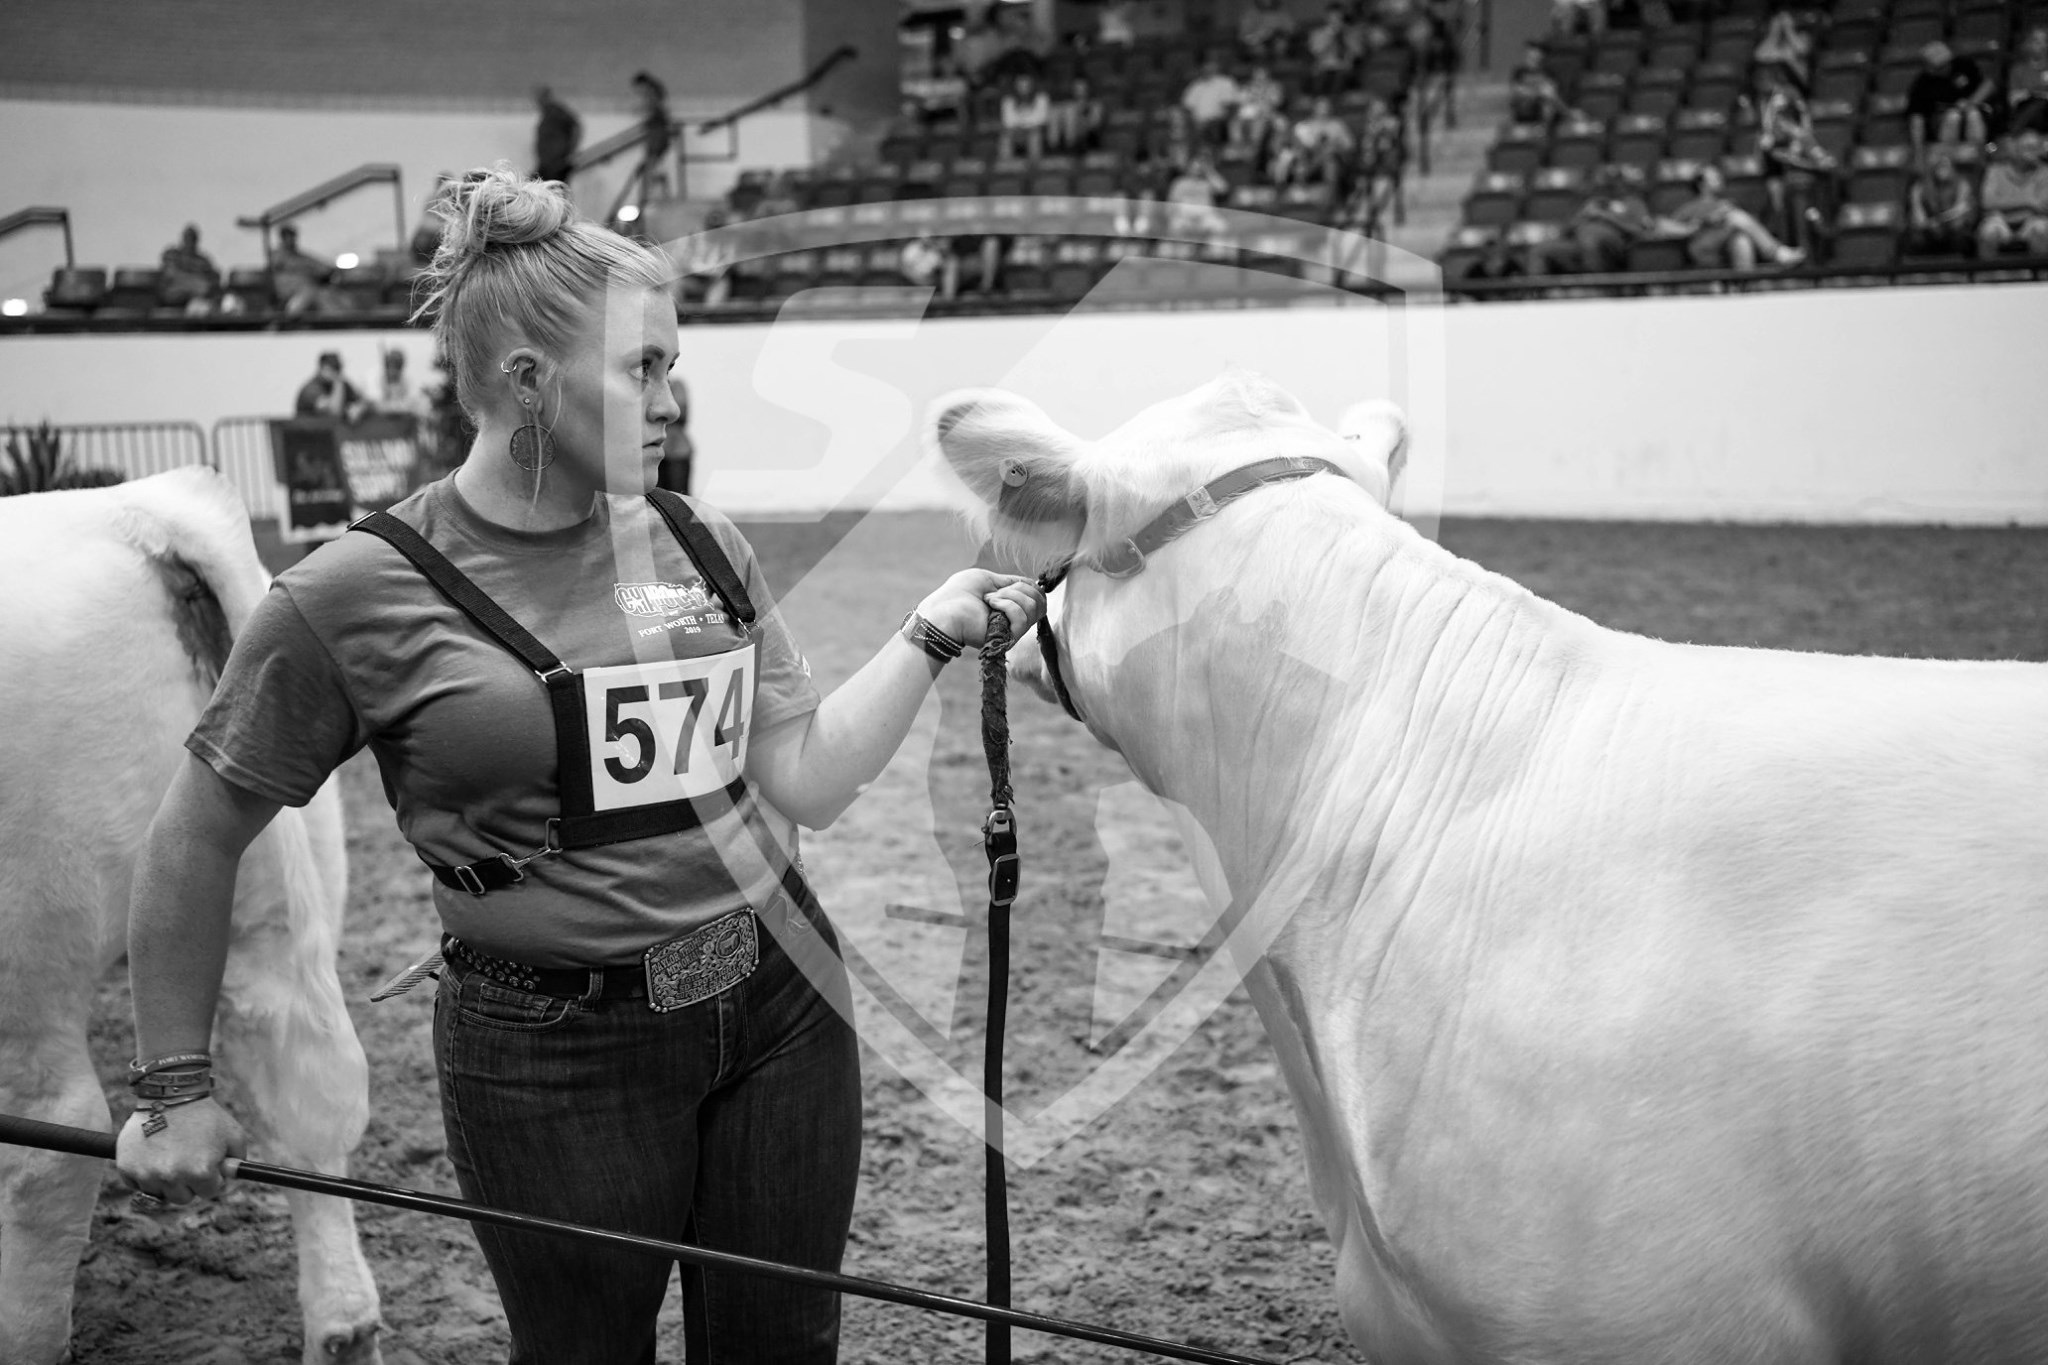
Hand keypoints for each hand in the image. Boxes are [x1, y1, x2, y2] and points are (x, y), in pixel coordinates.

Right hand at [115, 1098, 246, 1206]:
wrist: (169, 1094)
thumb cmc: (204, 1115)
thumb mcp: (233, 1136)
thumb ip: (237, 1162)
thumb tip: (229, 1179)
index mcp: (201, 1172)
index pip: (209, 1192)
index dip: (211, 1177)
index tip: (208, 1164)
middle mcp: (172, 1177)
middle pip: (183, 1198)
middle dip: (188, 1183)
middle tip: (188, 1161)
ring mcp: (147, 1174)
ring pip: (159, 1193)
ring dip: (165, 1180)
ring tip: (170, 1153)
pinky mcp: (126, 1167)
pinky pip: (137, 1184)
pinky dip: (144, 1173)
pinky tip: (153, 1153)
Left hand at [914, 570, 1045, 649]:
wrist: (944, 610)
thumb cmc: (959, 593)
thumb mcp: (988, 579)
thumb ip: (1011, 582)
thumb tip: (1033, 583)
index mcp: (1009, 607)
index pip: (1038, 598)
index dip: (1032, 587)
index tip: (1014, 583)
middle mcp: (1013, 620)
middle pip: (1039, 602)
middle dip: (1019, 589)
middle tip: (994, 592)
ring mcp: (1011, 630)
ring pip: (1032, 608)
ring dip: (1010, 596)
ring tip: (989, 599)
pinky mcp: (1007, 638)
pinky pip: (1022, 618)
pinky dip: (1007, 605)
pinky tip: (990, 604)